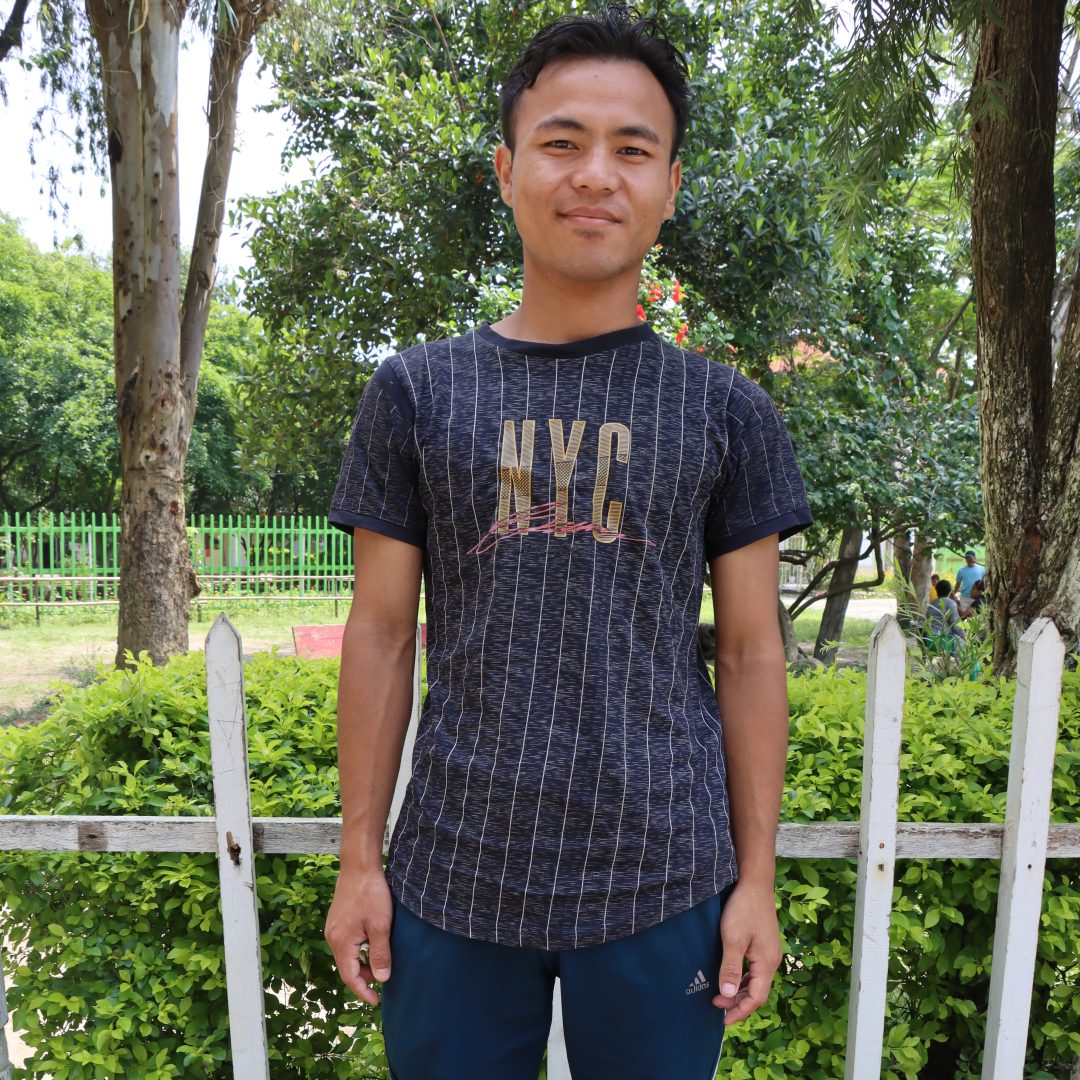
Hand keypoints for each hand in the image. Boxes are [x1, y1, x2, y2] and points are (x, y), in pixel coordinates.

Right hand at [324, 867, 392, 1005]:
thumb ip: (380, 953)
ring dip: (362, 963)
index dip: (362, 991)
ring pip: (347, 955)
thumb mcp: (381, 925)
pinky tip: (371, 945)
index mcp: (341, 943)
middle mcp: (332, 937)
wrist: (359, 865)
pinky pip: (346, 943)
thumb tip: (381, 979)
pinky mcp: (337, 919)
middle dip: (363, 977)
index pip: (350, 977)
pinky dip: (358, 950)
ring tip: (380, 963)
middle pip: (347, 967)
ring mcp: (333, 928)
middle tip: (382, 980)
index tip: (375, 1001)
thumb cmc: (371, 893)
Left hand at [712, 879, 781, 1024]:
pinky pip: (755, 969)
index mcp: (766, 963)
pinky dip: (742, 977)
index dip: (740, 1011)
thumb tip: (727, 996)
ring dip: (739, 990)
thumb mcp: (733, 939)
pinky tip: (730, 974)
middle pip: (757, 991)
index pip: (756, 998)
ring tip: (720, 994)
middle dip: (737, 1002)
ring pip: (756, 980)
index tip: (723, 1019)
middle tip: (716, 1006)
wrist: (755, 884)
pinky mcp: (763, 943)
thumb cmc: (743, 910)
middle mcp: (772, 960)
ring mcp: (769, 951)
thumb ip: (730, 968)